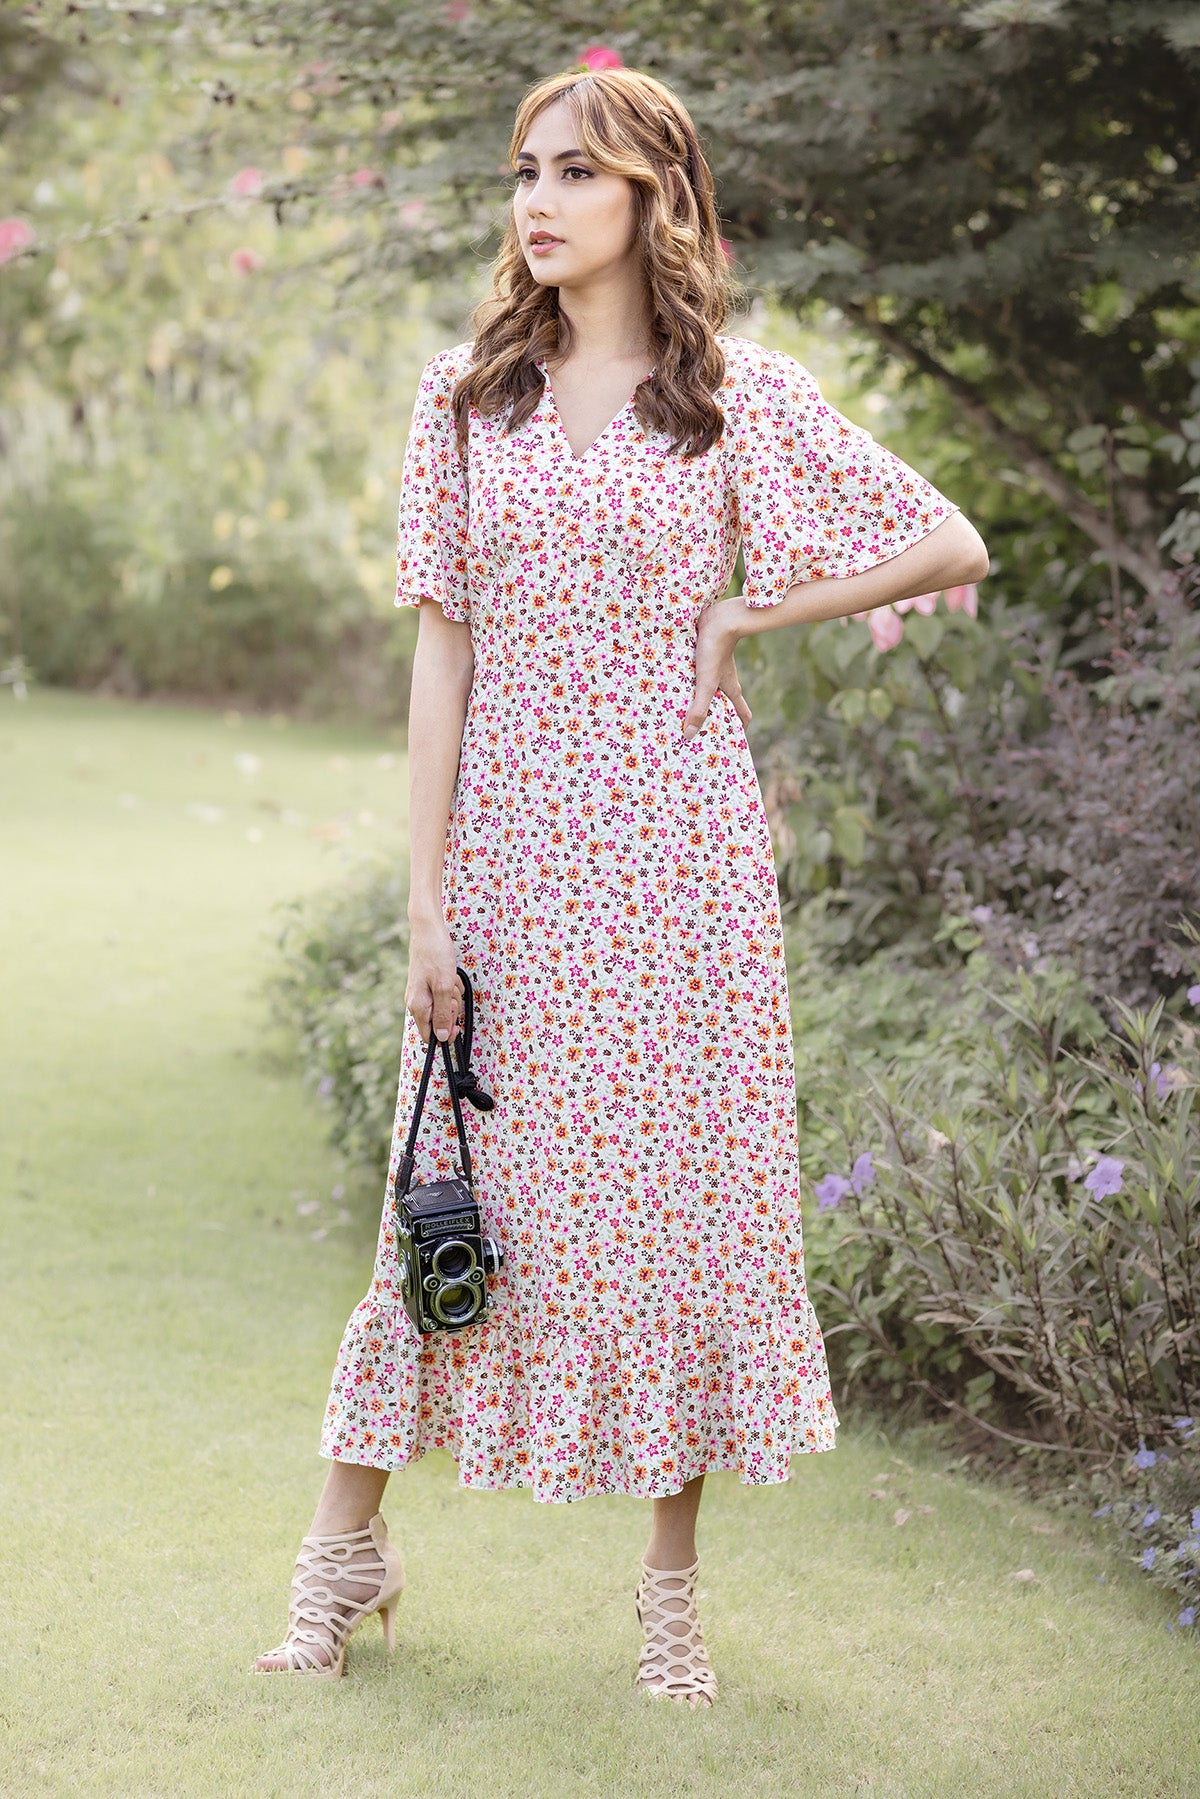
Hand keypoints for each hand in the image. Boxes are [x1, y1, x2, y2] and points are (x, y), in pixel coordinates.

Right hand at [404, 915, 463, 1046]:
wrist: (428, 930)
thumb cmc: (435, 955)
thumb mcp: (444, 987)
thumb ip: (443, 1014)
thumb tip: (440, 1037)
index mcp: (418, 1006)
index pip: (429, 1036)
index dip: (444, 1034)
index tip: (457, 1026)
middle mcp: (417, 1002)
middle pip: (439, 1021)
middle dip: (451, 1009)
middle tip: (452, 992)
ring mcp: (422, 993)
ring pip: (444, 1006)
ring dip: (453, 995)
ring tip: (451, 979)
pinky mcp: (429, 984)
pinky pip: (444, 993)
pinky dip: (451, 986)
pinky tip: (450, 974)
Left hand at [682, 599, 751, 739]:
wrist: (719, 617)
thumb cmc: (715, 650)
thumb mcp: (706, 682)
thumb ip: (699, 707)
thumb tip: (689, 735)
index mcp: (731, 689)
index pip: (743, 714)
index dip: (740, 729)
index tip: (732, 742)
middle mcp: (726, 680)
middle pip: (725, 703)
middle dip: (717, 717)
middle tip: (701, 731)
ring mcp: (716, 668)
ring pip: (712, 689)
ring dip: (701, 699)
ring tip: (683, 711)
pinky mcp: (705, 655)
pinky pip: (700, 674)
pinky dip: (692, 683)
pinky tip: (676, 686)